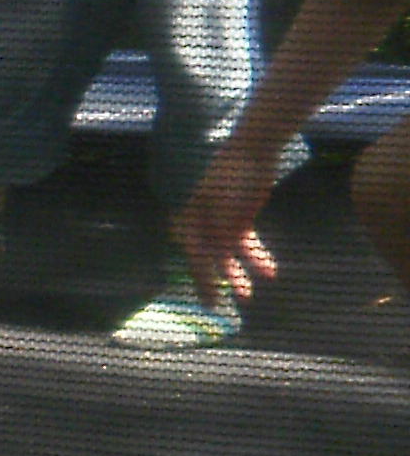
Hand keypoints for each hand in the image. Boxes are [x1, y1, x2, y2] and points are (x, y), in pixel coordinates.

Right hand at [172, 155, 279, 312]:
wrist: (253, 150)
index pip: (192, 252)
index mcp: (186, 216)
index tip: (210, 298)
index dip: (200, 276)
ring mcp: (219, 222)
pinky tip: (269, 272)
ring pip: (228, 254)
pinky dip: (257, 258)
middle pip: (206, 257)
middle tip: (220, 305)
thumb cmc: (231, 170)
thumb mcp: (222, 198)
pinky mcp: (238, 220)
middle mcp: (199, 223)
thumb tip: (216, 253)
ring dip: (239, 273)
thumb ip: (220, 225)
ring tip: (248, 295)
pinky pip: (246, 245)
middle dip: (214, 281)